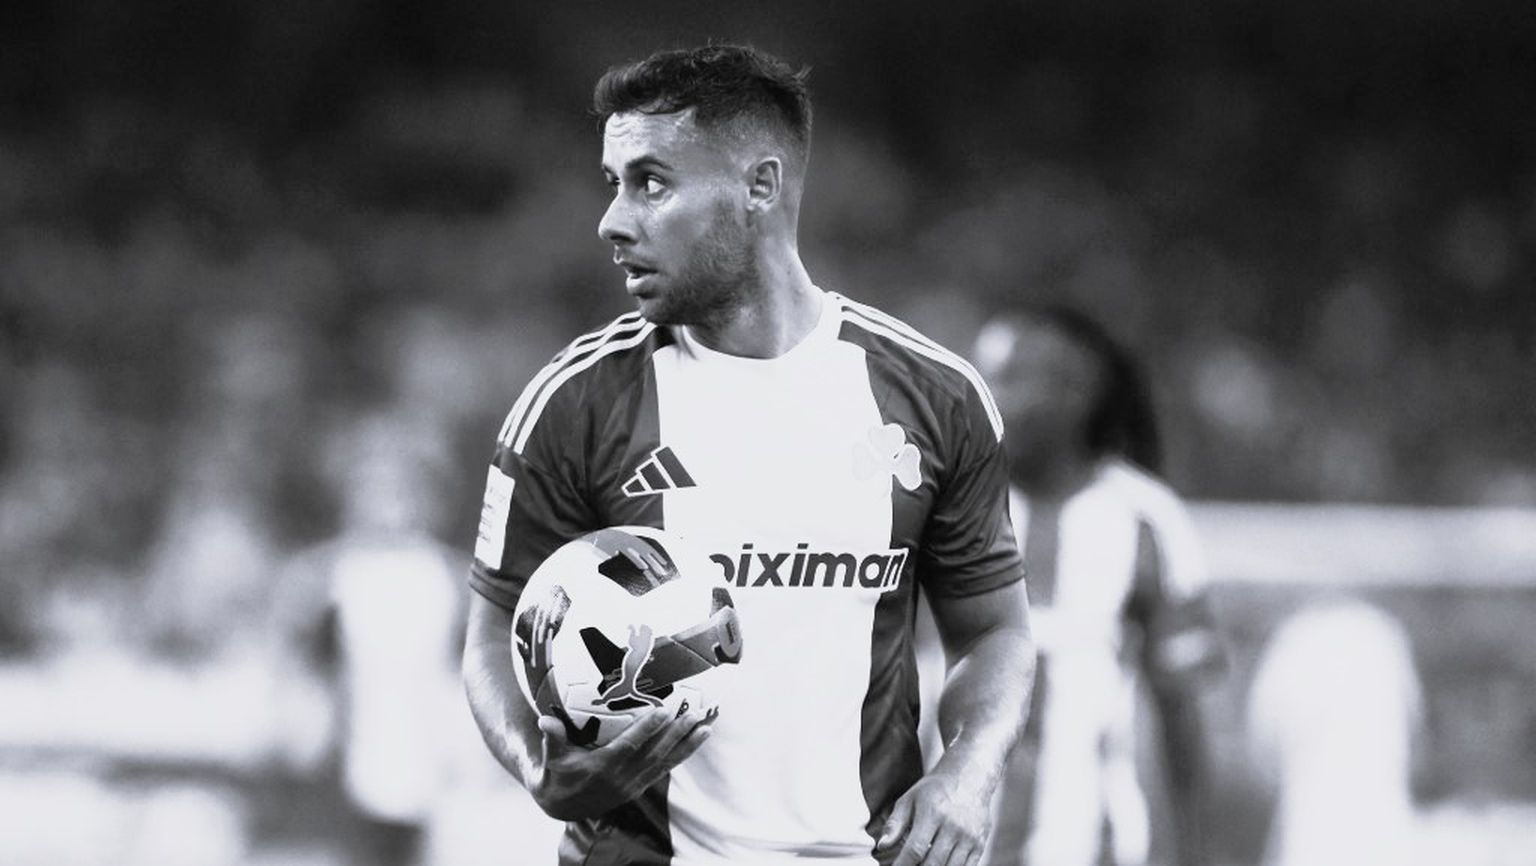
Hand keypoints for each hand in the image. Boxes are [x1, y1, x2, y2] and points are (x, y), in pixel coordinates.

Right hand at [530, 706, 713, 819]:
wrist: (562, 805)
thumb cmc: (556, 773)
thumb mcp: (551, 757)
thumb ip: (552, 737)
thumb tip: (544, 719)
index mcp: (603, 768)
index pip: (629, 747)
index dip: (647, 730)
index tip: (663, 712)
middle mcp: (622, 779)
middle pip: (654, 754)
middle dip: (676, 735)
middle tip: (694, 714)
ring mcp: (633, 784)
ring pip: (664, 763)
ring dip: (686, 746)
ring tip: (706, 727)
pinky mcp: (639, 786)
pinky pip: (664, 769)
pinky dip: (681, 755)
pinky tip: (696, 740)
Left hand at [874, 767, 991, 865]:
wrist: (969, 778)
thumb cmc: (933, 790)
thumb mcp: (910, 800)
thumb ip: (895, 824)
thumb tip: (882, 846)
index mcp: (933, 813)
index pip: (915, 850)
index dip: (903, 865)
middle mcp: (954, 826)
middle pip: (933, 864)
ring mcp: (970, 837)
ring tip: (922, 864)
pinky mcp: (980, 844)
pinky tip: (939, 864)